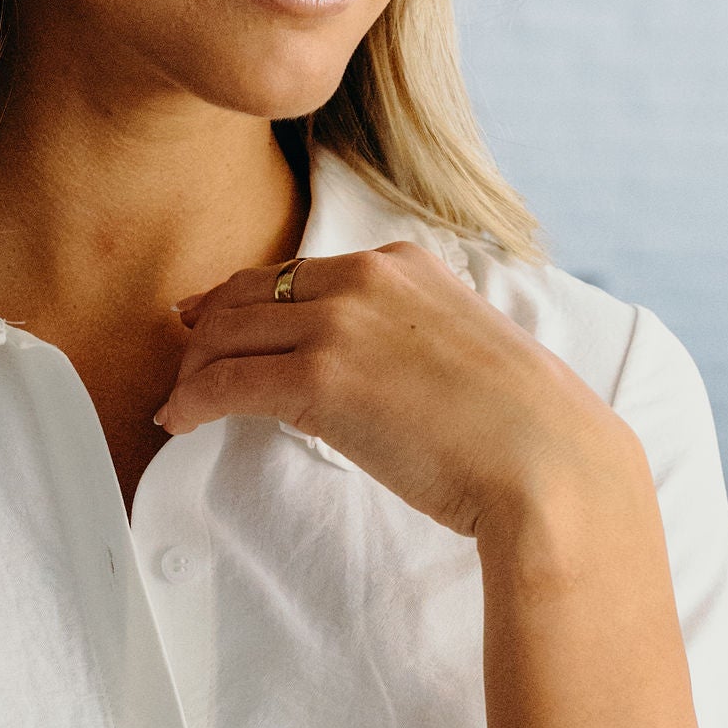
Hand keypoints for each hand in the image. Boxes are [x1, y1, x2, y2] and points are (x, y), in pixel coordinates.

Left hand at [158, 241, 651, 562]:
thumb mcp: (462, 349)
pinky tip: (180, 422)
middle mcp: (365, 279)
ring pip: (227, 335)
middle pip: (249, 293)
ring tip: (180, 404)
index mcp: (402, 263)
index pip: (296, 272)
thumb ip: (407, 338)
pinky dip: (191, 402)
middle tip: (185, 363)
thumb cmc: (521, 427)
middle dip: (207, 330)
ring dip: (193, 371)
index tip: (216, 320)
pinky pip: (224, 383)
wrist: (547, 463)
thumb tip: (366, 371)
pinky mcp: (319, 380)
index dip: (244, 299)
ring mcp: (339, 325)